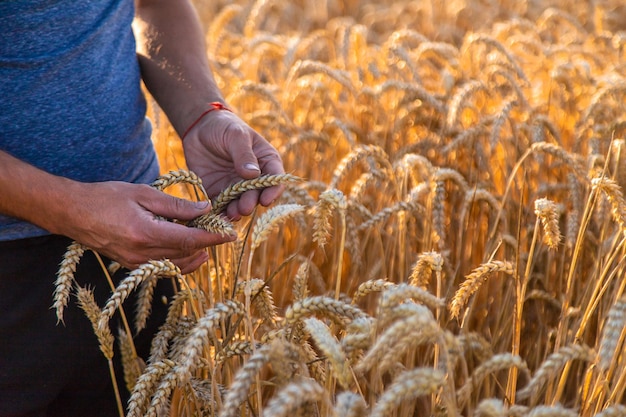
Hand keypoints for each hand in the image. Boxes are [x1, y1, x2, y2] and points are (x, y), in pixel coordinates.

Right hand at [62, 181, 234, 273]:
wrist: (73, 212)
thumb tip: (205, 209)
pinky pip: (164, 267)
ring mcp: (136, 264)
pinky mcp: (132, 266)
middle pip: (186, 254)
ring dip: (196, 254)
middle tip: (222, 231)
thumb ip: (176, 205)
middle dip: (208, 244)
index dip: (213, 238)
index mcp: (146, 234)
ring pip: (177, 264)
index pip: (190, 240)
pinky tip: (190, 250)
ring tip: (210, 241)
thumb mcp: (144, 193)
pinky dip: (181, 260)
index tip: (231, 233)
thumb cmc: (106, 197)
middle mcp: (142, 254)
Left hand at [182, 108, 284, 219]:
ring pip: (241, 203)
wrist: (200, 128)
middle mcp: (254, 178)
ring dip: (238, 210)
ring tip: (232, 213)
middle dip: (252, 202)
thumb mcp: (236, 136)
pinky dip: (220, 212)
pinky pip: (222, 206)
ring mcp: (237, 187)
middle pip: (258, 194)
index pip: (275, 179)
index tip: (266, 200)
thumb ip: (244, 154)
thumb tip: (253, 174)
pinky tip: (217, 216)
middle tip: (244, 207)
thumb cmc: (224, 127)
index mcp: (266, 161)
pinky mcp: (219, 193)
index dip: (273, 191)